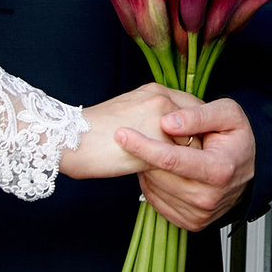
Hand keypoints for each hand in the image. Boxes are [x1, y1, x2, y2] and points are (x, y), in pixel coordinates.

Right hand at [62, 83, 205, 178]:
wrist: (71, 140)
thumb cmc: (93, 130)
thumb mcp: (127, 110)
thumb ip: (152, 114)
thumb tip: (169, 130)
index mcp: (156, 90)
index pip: (192, 107)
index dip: (195, 126)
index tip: (196, 141)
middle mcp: (163, 101)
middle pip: (197, 124)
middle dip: (199, 142)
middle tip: (199, 159)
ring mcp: (162, 122)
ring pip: (192, 144)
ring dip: (190, 160)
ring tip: (186, 173)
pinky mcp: (158, 146)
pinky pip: (179, 163)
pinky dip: (177, 173)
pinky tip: (170, 180)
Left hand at [118, 98, 257, 231]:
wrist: (250, 168)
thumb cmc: (237, 138)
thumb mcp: (228, 114)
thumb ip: (198, 115)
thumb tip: (168, 122)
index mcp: (219, 170)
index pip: (171, 160)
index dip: (143, 146)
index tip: (121, 134)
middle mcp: (209, 197)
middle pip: (159, 175)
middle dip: (144, 155)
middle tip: (144, 136)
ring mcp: (200, 213)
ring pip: (155, 189)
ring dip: (148, 169)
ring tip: (158, 152)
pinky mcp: (191, 222)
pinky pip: (157, 202)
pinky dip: (153, 184)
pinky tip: (163, 170)